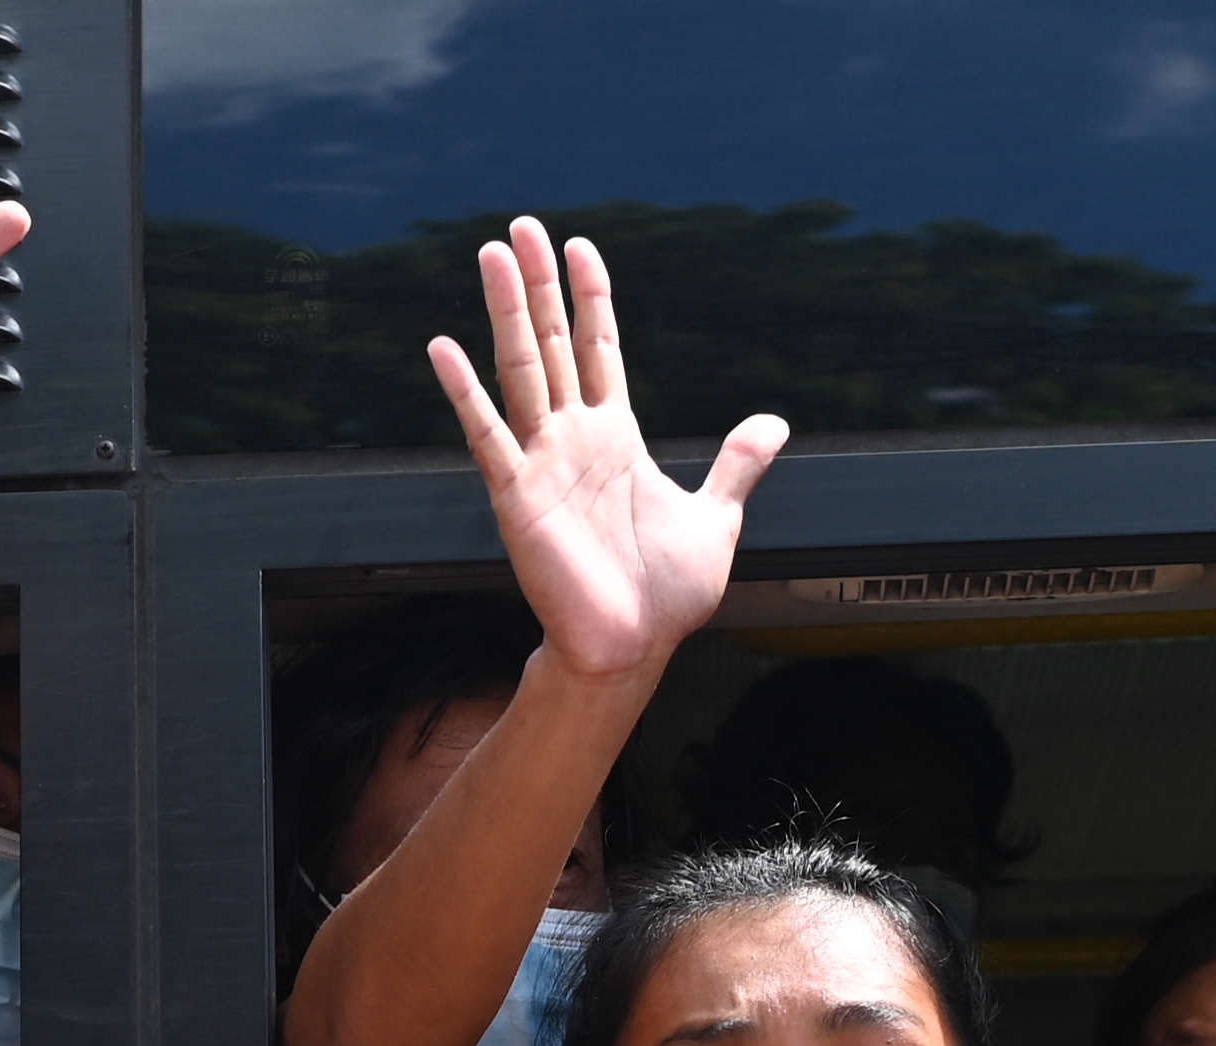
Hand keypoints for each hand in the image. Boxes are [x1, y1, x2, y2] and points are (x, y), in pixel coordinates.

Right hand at [424, 223, 786, 684]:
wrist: (633, 650)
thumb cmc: (664, 597)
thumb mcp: (717, 517)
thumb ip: (738, 464)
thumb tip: (773, 423)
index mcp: (616, 438)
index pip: (599, 349)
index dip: (591, 297)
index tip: (580, 246)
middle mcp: (574, 440)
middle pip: (552, 343)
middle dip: (540, 284)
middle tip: (521, 226)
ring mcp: (542, 463)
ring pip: (521, 370)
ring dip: (506, 311)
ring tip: (492, 255)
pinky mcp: (518, 496)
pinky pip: (487, 434)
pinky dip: (463, 391)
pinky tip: (443, 347)